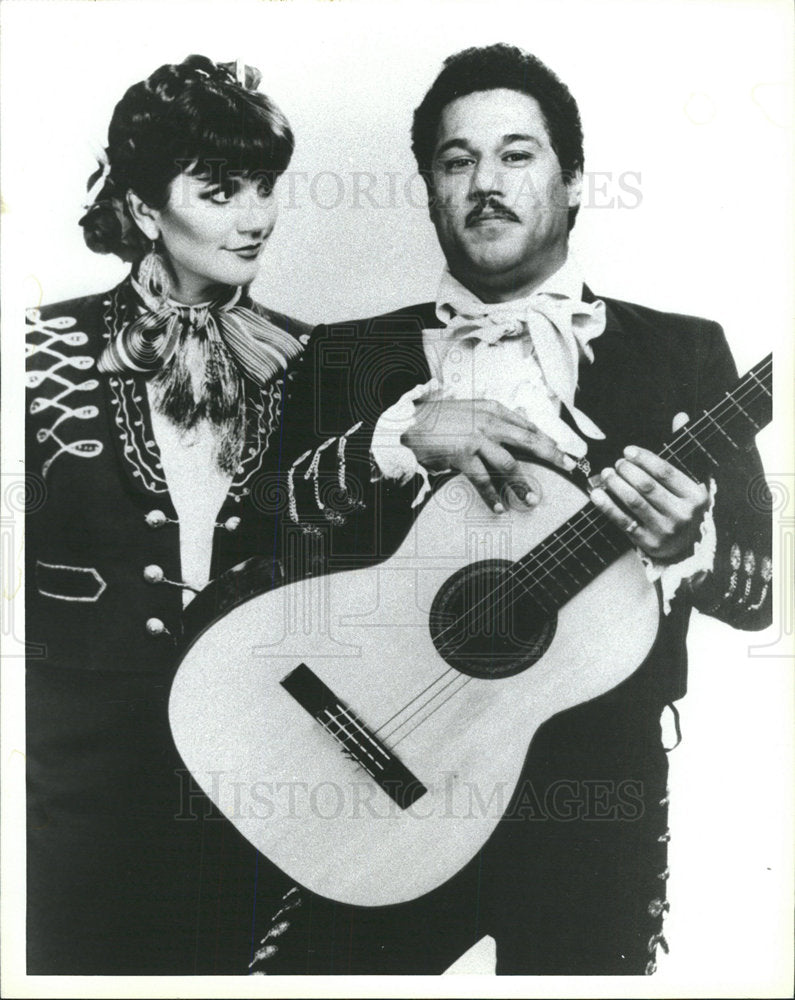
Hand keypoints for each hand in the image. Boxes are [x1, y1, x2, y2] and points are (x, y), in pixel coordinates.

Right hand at [401, 398, 574, 512]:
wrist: (408, 421)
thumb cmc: (437, 419)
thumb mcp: (469, 411)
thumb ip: (491, 420)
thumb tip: (515, 431)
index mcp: (492, 409)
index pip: (527, 425)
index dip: (547, 439)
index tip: (561, 450)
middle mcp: (488, 422)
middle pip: (529, 440)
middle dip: (551, 455)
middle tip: (568, 466)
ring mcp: (476, 438)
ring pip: (509, 463)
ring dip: (523, 484)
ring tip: (531, 499)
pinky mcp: (463, 455)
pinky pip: (483, 480)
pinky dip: (492, 496)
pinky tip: (500, 507)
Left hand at [589, 442, 709, 561]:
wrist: (685, 549)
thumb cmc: (681, 508)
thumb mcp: (688, 483)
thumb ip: (681, 450)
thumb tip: (680, 416)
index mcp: (695, 496)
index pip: (666, 472)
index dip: (644, 459)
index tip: (628, 451)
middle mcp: (683, 514)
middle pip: (648, 486)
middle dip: (628, 471)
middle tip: (616, 463)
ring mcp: (665, 530)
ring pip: (634, 502)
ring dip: (616, 485)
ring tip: (606, 474)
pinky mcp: (648, 542)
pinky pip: (623, 521)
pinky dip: (607, 506)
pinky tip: (596, 494)